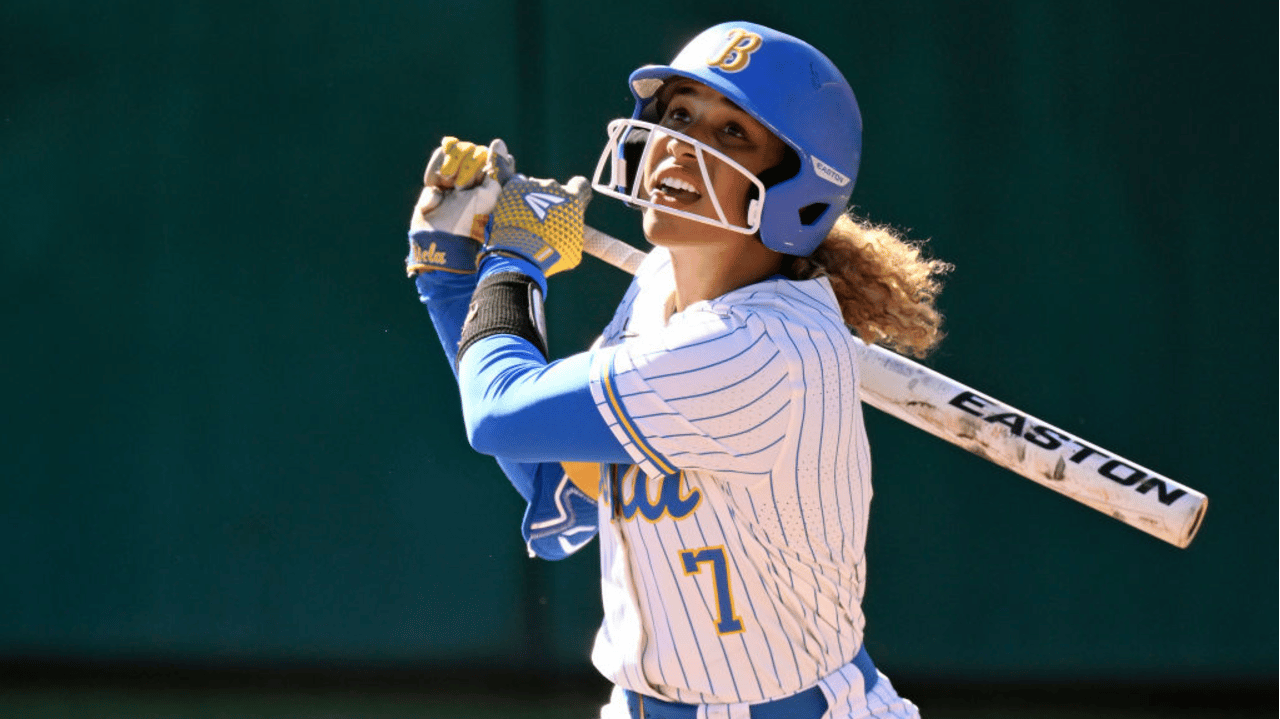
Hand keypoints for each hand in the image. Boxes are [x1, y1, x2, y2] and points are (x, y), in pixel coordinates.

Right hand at [406, 137, 513, 275]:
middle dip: (462, 169)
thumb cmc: (470, 219)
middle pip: (468, 151)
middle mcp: (474, 175)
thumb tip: (499, 142)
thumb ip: (498, 168)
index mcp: (490, 179)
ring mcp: (455, 175)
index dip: (478, 165)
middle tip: (460, 190)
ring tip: (449, 188)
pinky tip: (436, 185)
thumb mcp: (490, 195)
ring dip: (449, 169)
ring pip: (453, 152)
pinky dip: (435, 171)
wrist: (441, 237)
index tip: (475, 184)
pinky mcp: (437, 177)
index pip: (485, 154)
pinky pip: (437, 157)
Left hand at [484, 174, 591, 276]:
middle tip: (540, 222)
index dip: (577, 194)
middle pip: (552, 188)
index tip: (572, 204)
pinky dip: (506, 174)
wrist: (523, 255)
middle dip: (548, 202)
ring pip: (531, 186)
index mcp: (573, 198)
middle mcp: (553, 186)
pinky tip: (503, 171)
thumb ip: (572, 232)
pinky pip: (508, 175)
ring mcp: (531, 185)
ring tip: (522, 218)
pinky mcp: (511, 187)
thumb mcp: (572, 249)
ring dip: (529, 198)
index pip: (581, 185)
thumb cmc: (552, 256)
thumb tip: (570, 232)